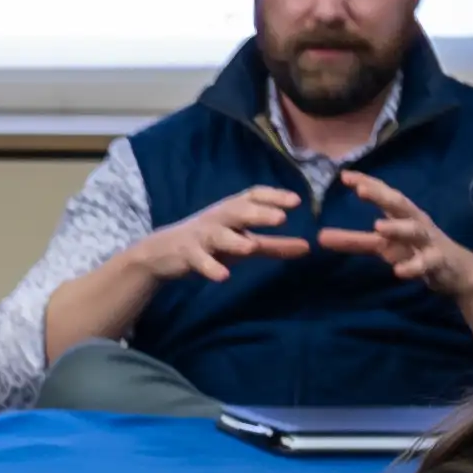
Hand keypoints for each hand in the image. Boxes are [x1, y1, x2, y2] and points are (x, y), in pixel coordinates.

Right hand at [132, 185, 306, 288]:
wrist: (165, 252)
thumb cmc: (212, 243)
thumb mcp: (244, 242)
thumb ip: (275, 245)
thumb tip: (308, 248)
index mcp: (233, 209)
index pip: (254, 196)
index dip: (274, 196)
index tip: (296, 201)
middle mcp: (218, 218)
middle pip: (238, 211)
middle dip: (258, 213)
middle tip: (281, 217)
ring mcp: (202, 236)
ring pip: (219, 234)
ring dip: (234, 240)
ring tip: (251, 247)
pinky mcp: (187, 254)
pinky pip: (200, 260)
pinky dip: (211, 267)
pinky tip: (223, 276)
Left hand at [316, 168, 472, 304]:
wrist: (455, 272)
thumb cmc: (415, 251)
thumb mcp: (382, 246)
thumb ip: (353, 240)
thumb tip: (319, 237)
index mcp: (401, 214)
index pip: (383, 193)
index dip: (366, 182)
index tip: (343, 175)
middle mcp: (415, 222)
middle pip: (399, 204)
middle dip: (381, 195)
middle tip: (360, 189)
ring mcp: (428, 241)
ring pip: (414, 230)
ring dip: (397, 227)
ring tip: (377, 226)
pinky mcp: (437, 262)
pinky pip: (425, 263)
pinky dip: (412, 266)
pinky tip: (398, 271)